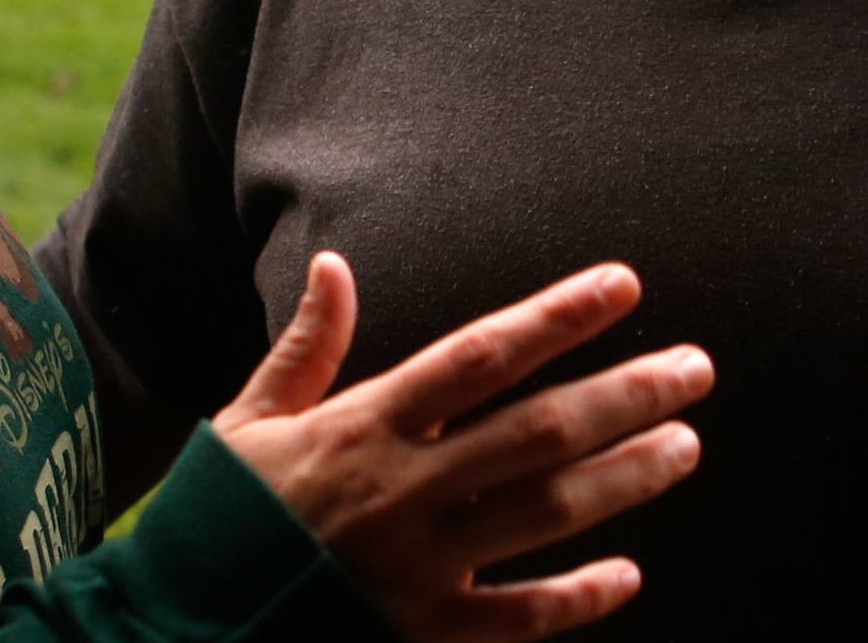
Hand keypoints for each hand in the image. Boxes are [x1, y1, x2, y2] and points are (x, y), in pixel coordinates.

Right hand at [210, 254, 711, 642]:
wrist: (170, 626)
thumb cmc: (215, 518)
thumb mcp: (248, 420)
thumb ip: (305, 346)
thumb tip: (334, 262)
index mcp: (361, 425)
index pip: (481, 355)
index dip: (556, 317)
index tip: (622, 285)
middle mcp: (400, 489)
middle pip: (537, 431)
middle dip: (626, 395)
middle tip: (697, 368)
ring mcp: (415, 567)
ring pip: (544, 514)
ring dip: (625, 479)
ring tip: (686, 445)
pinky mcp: (419, 633)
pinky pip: (516, 619)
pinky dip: (576, 599)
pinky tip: (629, 575)